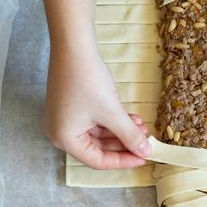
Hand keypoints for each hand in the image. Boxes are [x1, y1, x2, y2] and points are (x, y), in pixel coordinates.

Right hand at [43, 44, 150, 169]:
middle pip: (98, 148)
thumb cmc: (88, 80)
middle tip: (145, 139)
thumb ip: (129, 135)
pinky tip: (131, 116)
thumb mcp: (112, 112)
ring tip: (141, 125)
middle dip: (123, 143)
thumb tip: (145, 151)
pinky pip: (95, 121)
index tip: (143, 157)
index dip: (123, 160)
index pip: (97, 161)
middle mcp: (60, 132)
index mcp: (64, 139)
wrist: (74, 46)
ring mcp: (65, 118)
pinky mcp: (71, 105)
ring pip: (99, 133)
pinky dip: (112, 120)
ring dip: (120, 131)